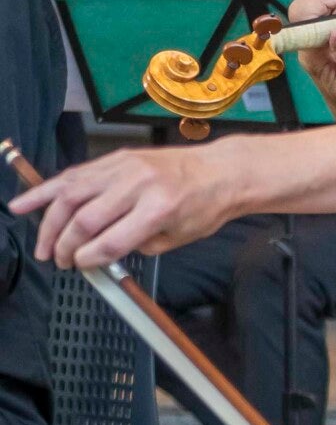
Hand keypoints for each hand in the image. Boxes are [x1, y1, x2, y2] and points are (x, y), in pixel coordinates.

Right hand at [12, 143, 235, 267]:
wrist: (218, 171)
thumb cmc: (202, 206)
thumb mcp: (176, 238)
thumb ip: (137, 246)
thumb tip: (99, 252)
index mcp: (158, 209)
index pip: (110, 240)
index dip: (88, 258)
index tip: (78, 267)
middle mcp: (137, 184)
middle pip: (84, 218)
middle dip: (64, 244)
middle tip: (57, 260)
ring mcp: (124, 167)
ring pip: (71, 193)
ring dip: (48, 220)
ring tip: (39, 243)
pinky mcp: (115, 158)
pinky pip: (75, 174)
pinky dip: (49, 189)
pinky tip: (29, 201)